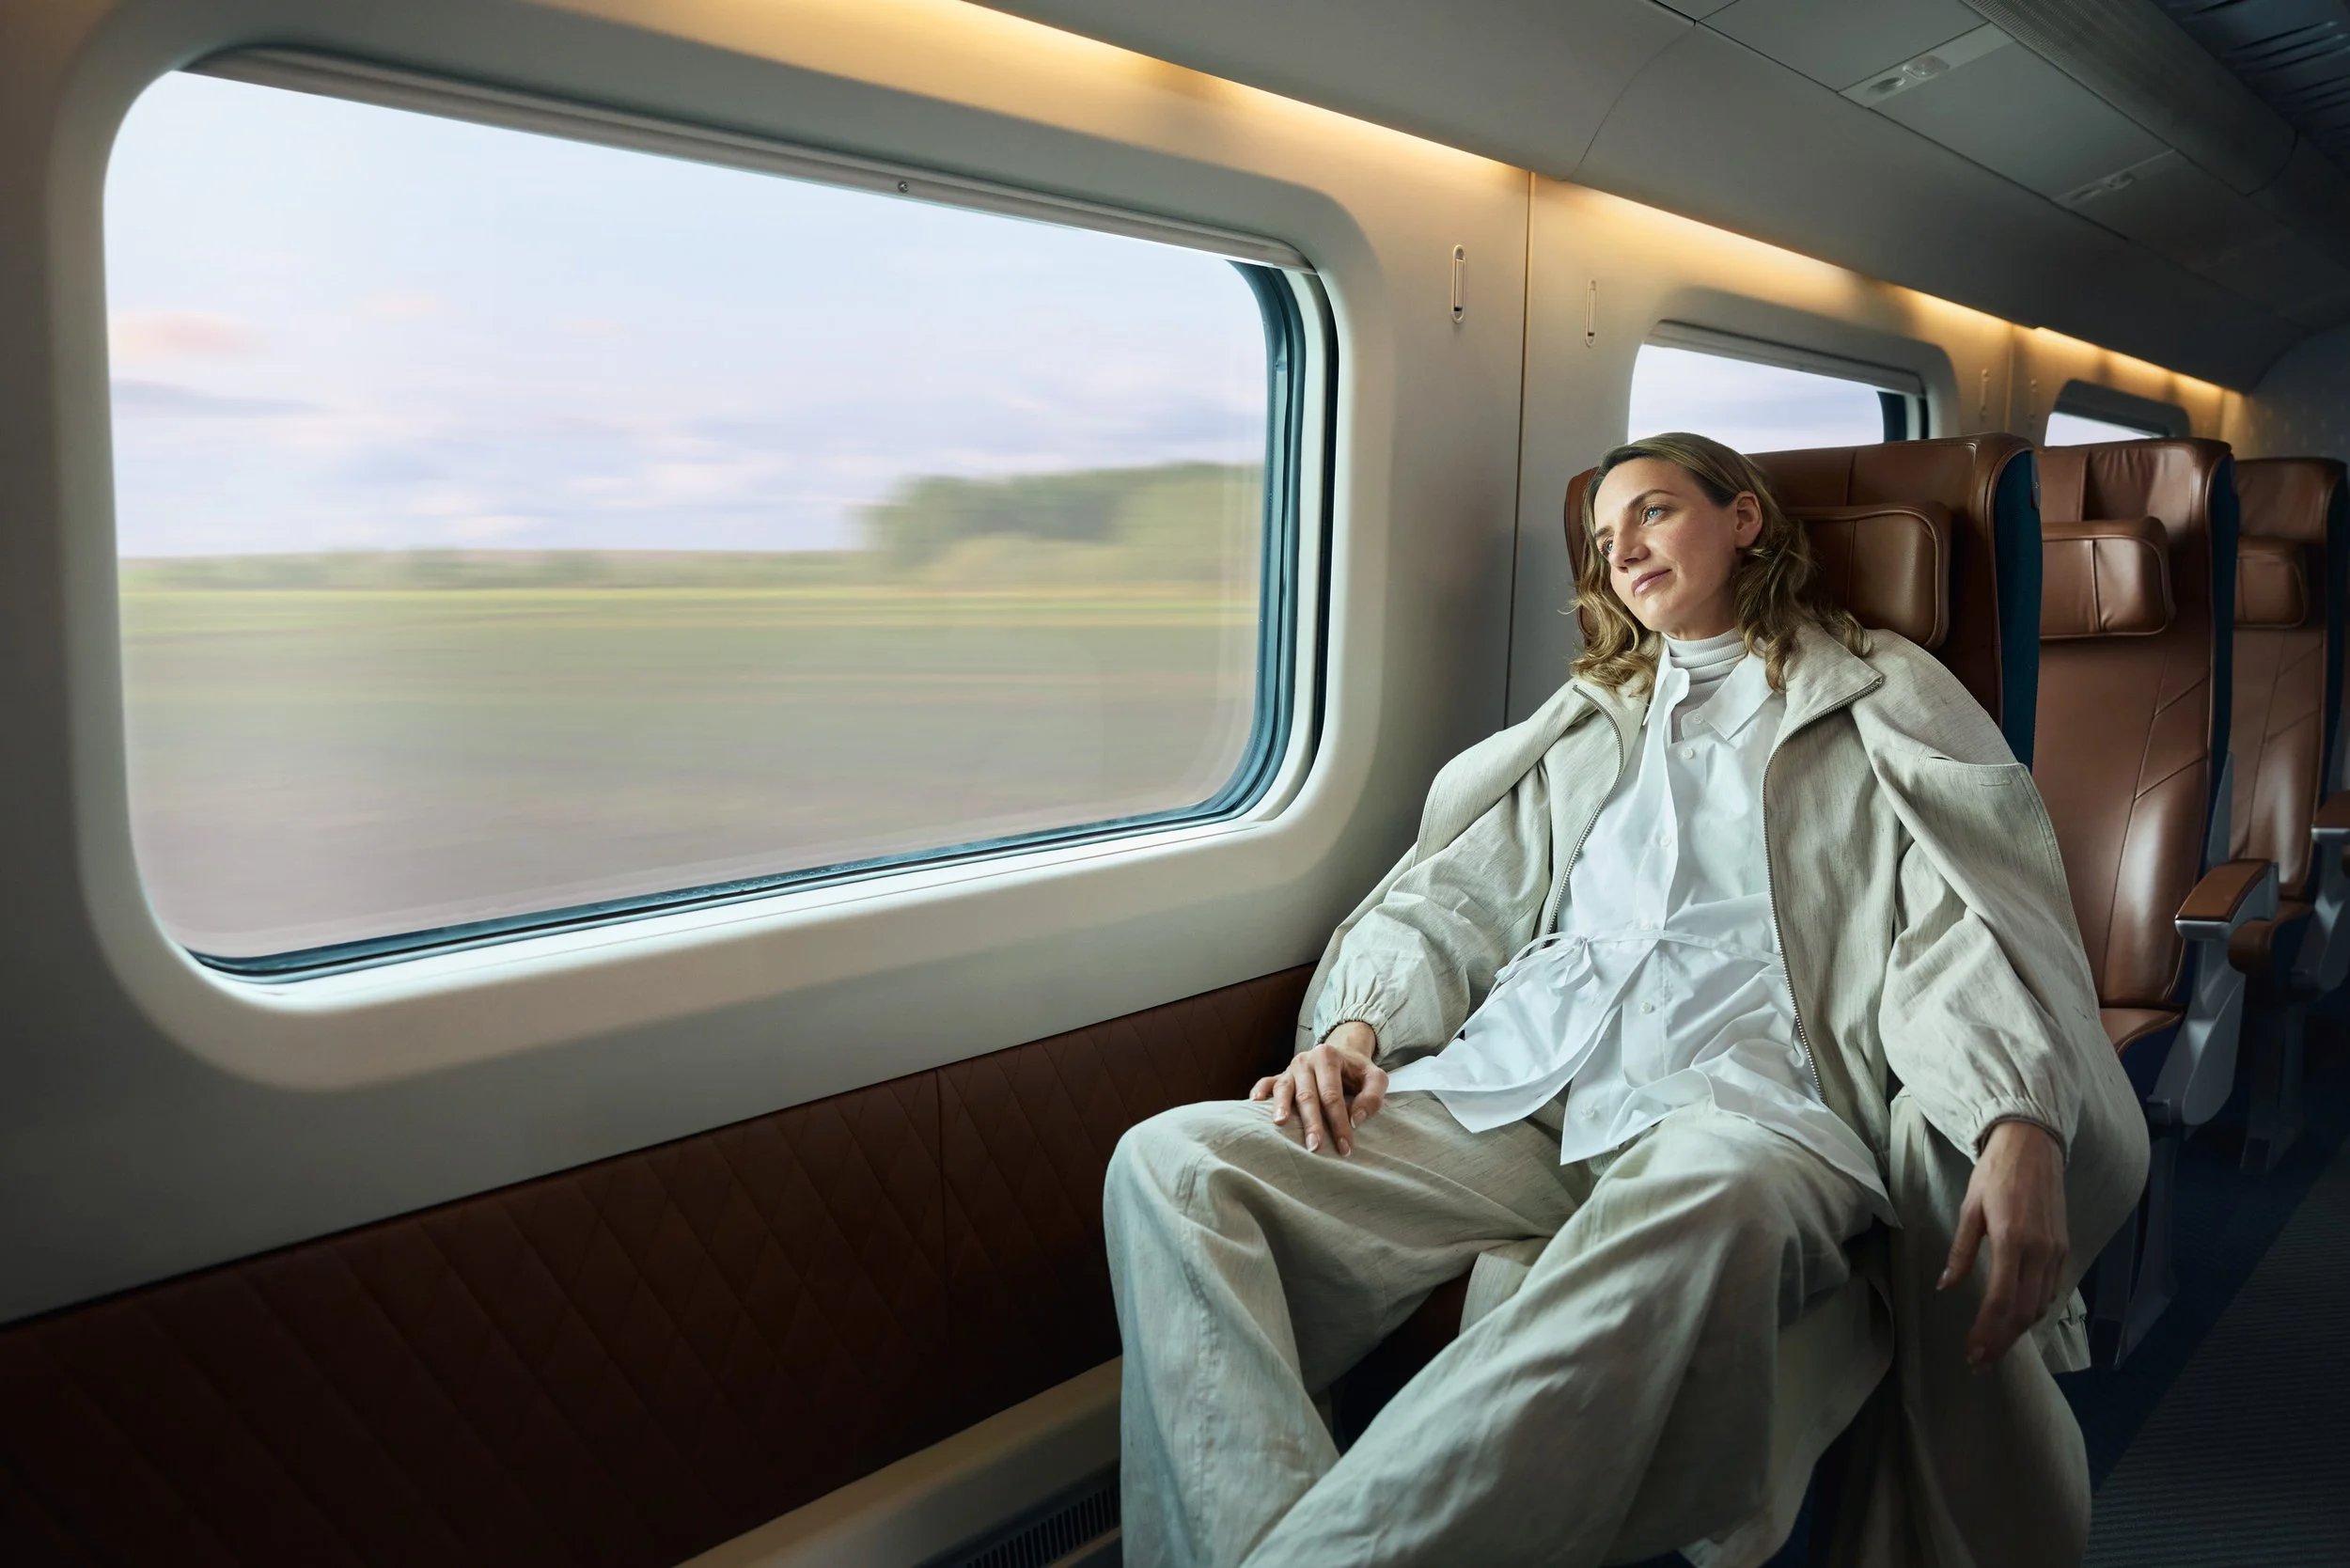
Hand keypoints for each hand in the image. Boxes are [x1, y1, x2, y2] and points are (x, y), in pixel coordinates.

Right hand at [1249, 1021, 1387, 1155]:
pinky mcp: (1280, 1074)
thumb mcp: (1376, 1078)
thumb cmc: (1358, 1072)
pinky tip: (1255, 1102)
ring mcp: (1290, 1068)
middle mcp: (1306, 1060)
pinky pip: (1267, 1081)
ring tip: (1280, 1123)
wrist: (1343, 1054)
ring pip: (1284, 1089)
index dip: (1338, 1122)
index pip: (1332, 1095)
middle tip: (1315, 1147)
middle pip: (1307, 1095)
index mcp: (1328, 1057)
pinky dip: (1260, 1090)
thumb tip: (1356, 1120)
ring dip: (1281, 1107)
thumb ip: (1372, 1097)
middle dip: (1311, 1123)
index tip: (1345, 1146)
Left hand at [1939, 1120, 2069, 1368]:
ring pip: (2041, 1305)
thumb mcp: (1969, 1208)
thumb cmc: (1995, 1173)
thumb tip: (1946, 1287)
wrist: (2034, 1146)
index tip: (1973, 1353)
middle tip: (1982, 1361)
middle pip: (2024, 1312)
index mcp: (2012, 1241)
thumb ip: (1961, 1251)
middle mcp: (2040, 1251)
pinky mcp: (2064, 1248)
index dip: (1986, 1332)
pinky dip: (2034, 1309)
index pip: (2000, 1301)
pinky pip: (2051, 1289)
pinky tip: (2016, 1316)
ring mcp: (2056, 1251)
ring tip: (1995, 1344)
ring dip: (2018, 1329)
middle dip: (2003, 1341)